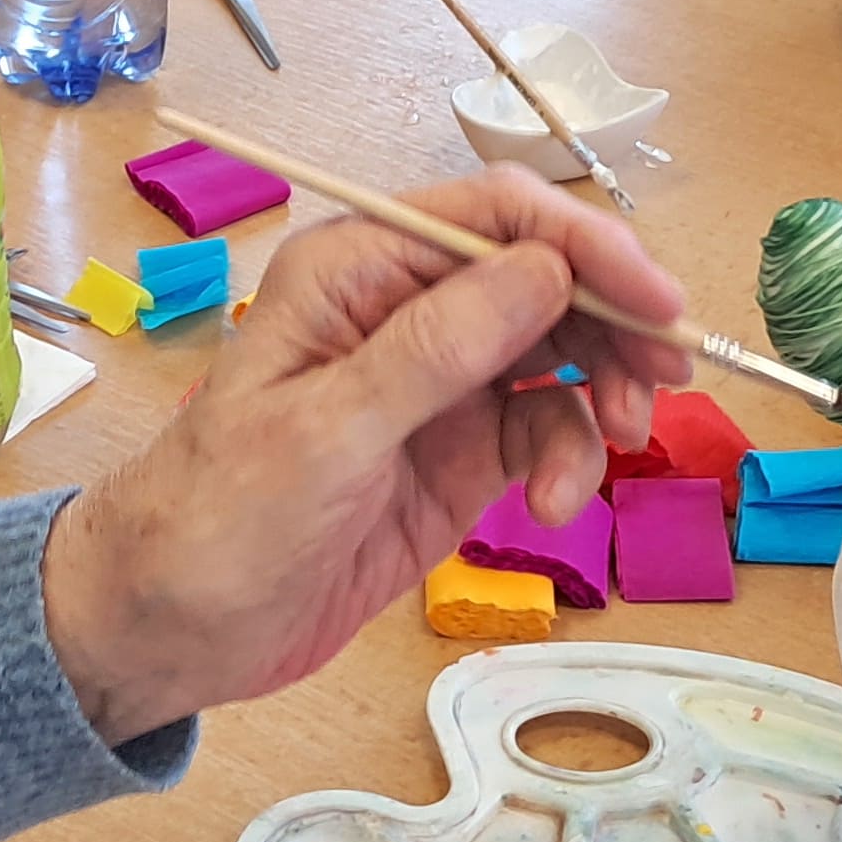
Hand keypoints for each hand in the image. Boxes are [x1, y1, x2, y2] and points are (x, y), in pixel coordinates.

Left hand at [38, 167, 693, 744]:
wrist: (174, 625)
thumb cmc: (221, 513)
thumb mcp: (329, 429)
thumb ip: (439, 348)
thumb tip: (545, 269)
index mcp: (359, 270)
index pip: (497, 216)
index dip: (586, 245)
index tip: (656, 300)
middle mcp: (406, 311)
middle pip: (546, 281)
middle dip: (614, 324)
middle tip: (666, 382)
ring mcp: (439, 386)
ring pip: (560, 357)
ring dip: (603, 398)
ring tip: (616, 452)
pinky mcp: (458, 456)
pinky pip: (546, 430)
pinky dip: (572, 459)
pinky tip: (558, 505)